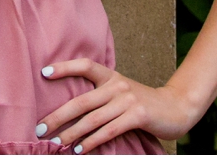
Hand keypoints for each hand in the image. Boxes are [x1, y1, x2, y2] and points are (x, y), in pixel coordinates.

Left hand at [35, 60, 203, 152]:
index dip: (64, 67)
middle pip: (82, 100)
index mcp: (111, 76)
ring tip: (57, 143)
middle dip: (58, 116)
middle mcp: (118, 85)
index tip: (43, 73)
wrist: (175, 108)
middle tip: (41, 128)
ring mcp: (128, 99)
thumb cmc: (142, 104)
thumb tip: (71, 112)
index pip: (85, 66)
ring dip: (72, 134)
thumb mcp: (122, 92)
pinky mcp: (137, 115)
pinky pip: (109, 130)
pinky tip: (81, 149)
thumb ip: (101, 96)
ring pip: (93, 119)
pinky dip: (92, 141)